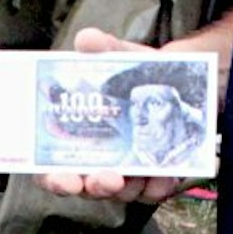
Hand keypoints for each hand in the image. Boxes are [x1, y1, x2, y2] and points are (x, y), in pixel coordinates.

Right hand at [36, 27, 192, 203]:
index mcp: (78, 137)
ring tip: (138, 171)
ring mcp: (127, 171)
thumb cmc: (136, 72)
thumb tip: (87, 39)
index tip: (62, 179)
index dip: (53, 179)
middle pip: (87, 187)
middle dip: (96, 187)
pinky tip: (163, 174)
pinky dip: (158, 185)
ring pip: (122, 194)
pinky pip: (155, 190)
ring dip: (129, 188)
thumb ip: (103, 47)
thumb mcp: (120, 55)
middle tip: (108, 178)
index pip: (52, 169)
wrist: (180, 79)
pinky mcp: (156, 176)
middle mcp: (98, 160)